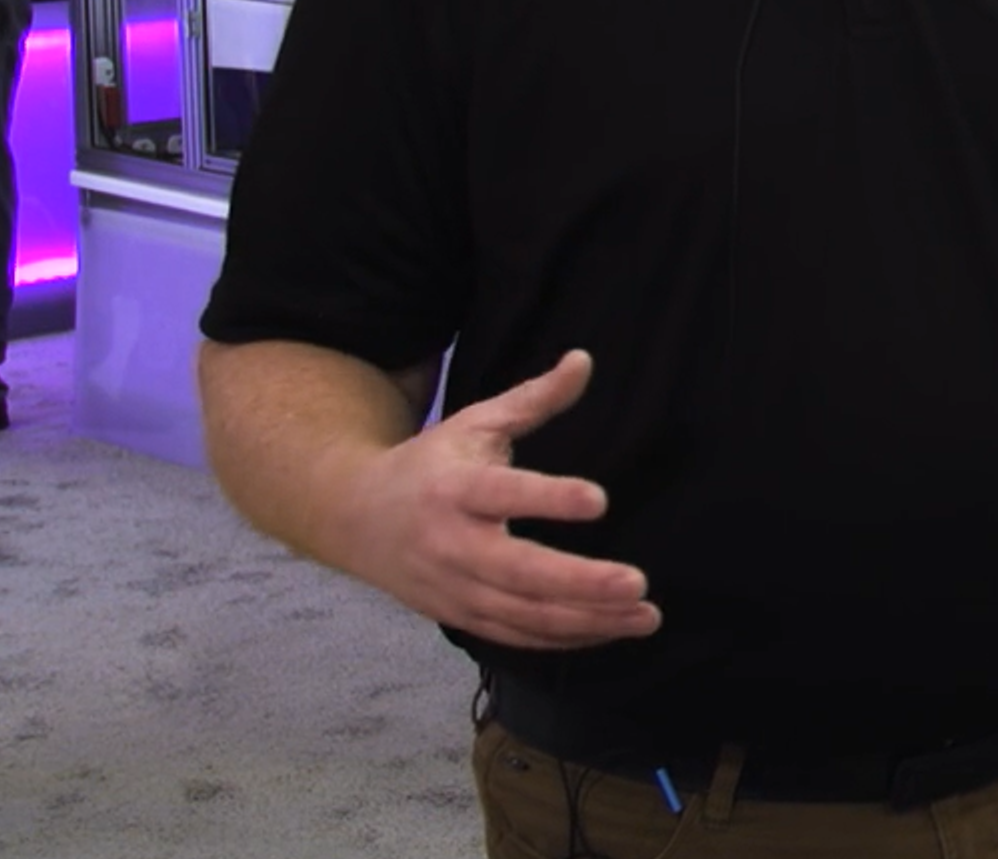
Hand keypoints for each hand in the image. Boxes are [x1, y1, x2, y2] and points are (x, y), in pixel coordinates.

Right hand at [326, 350, 658, 648]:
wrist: (352, 520)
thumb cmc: (429, 466)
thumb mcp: (474, 423)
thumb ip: (533, 399)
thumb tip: (585, 359)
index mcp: (455, 488)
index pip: (504, 493)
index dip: (549, 499)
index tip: (599, 500)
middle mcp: (451, 543)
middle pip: (517, 571)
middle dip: (579, 582)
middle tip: (637, 582)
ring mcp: (454, 588)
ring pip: (524, 613)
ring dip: (587, 620)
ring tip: (645, 616)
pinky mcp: (460, 617)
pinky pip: (517, 636)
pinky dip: (565, 638)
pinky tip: (611, 629)